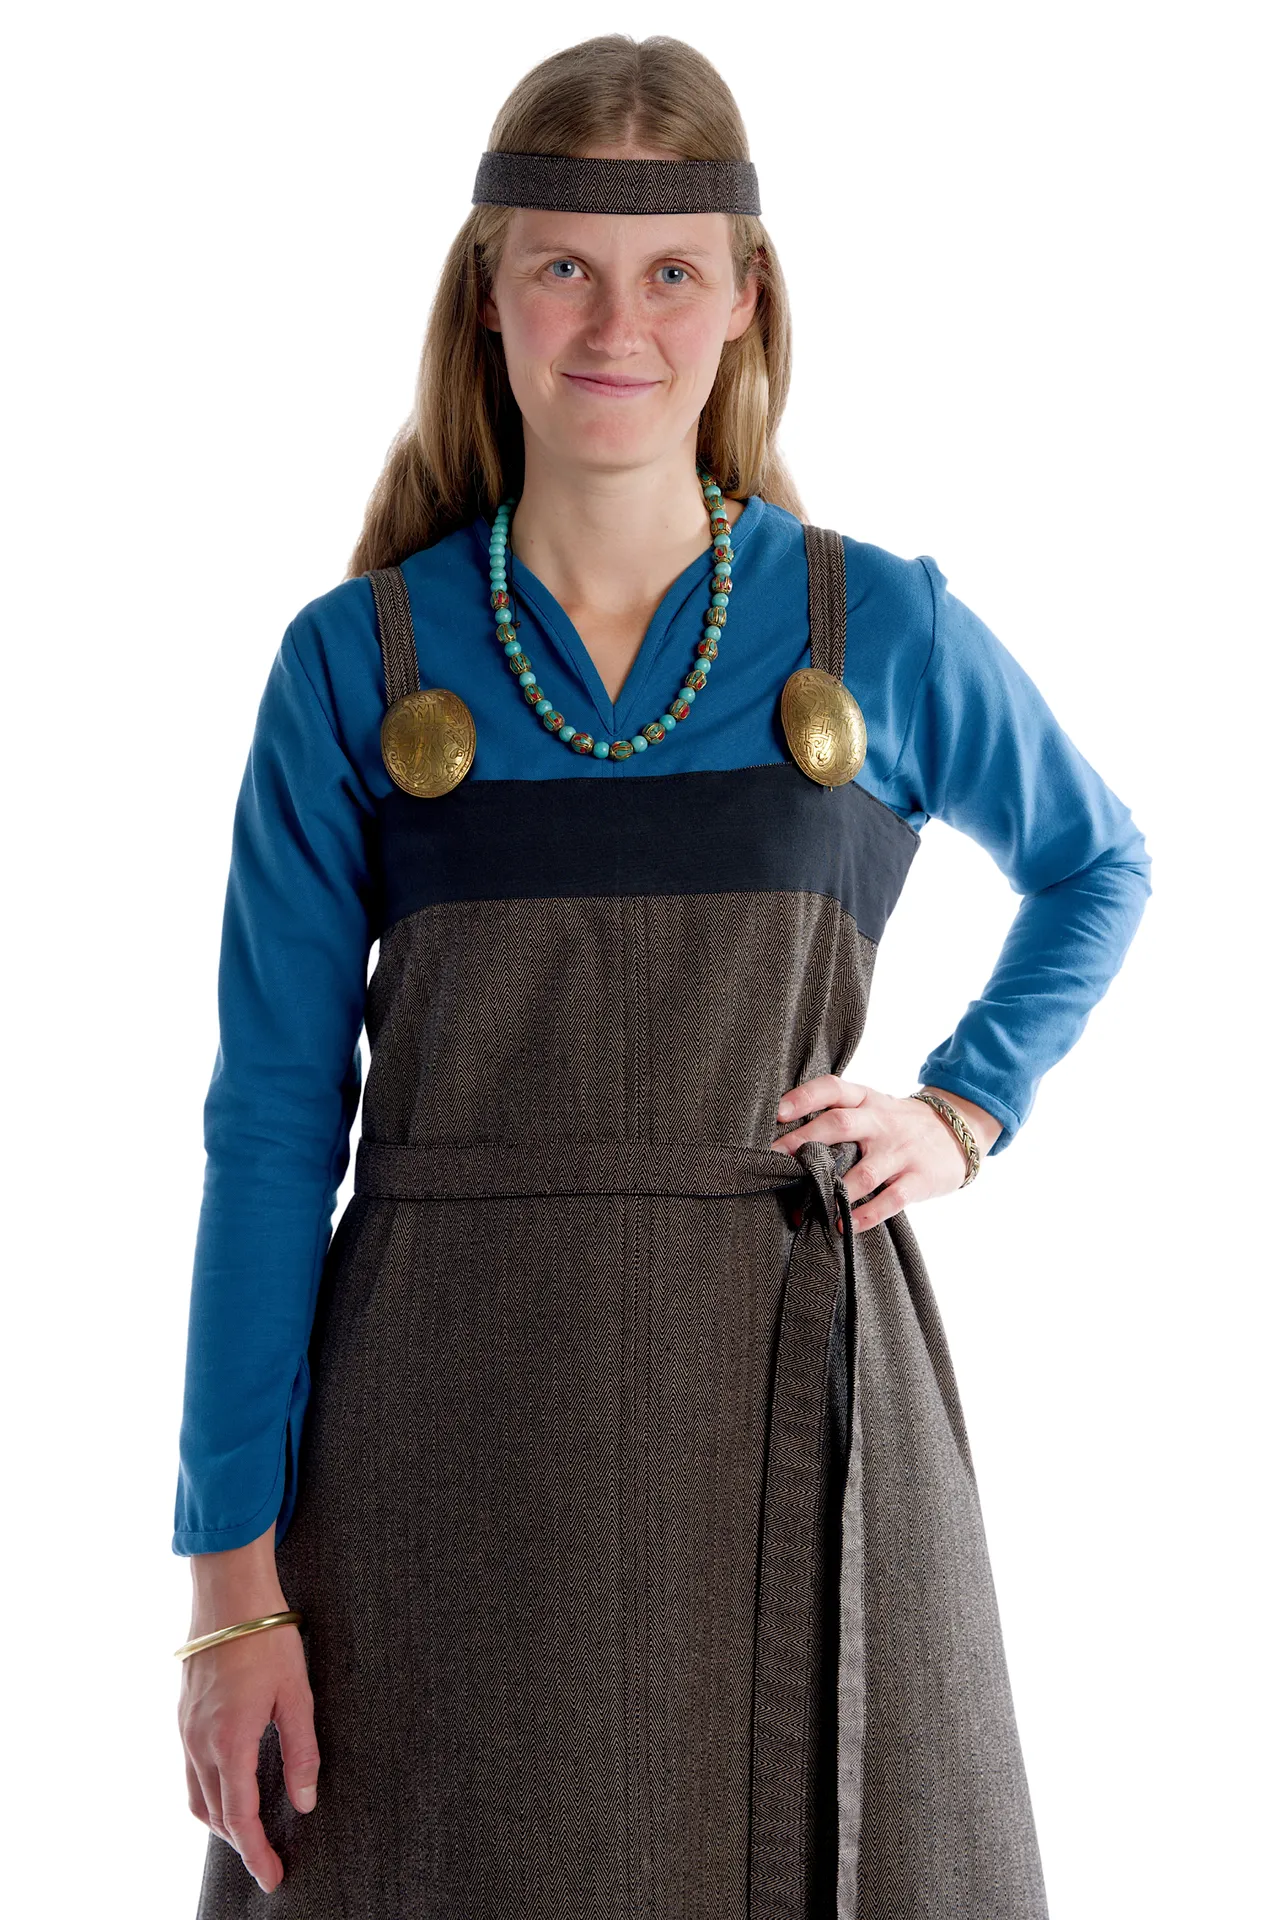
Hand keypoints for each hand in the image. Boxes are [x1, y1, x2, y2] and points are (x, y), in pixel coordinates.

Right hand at [178, 1536, 318, 1894]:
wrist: (228, 1592)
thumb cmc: (268, 1638)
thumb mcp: (297, 1694)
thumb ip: (302, 1753)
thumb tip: (305, 1803)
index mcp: (229, 1741)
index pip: (239, 1817)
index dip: (256, 1853)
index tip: (273, 1878)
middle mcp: (199, 1741)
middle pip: (214, 1814)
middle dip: (240, 1843)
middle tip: (267, 1860)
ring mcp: (185, 1728)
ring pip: (196, 1796)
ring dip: (221, 1822)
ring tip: (249, 1833)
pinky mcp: (182, 1715)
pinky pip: (190, 1770)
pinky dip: (208, 1793)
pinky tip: (230, 1788)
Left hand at [772, 1077, 1001, 1230]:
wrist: (959, 1129)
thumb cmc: (899, 1123)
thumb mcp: (874, 1107)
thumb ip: (840, 1115)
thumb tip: (786, 1139)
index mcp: (867, 1100)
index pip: (833, 1089)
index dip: (804, 1097)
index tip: (777, 1112)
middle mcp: (881, 1122)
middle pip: (840, 1124)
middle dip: (805, 1140)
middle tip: (775, 1158)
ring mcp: (901, 1151)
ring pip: (863, 1172)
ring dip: (833, 1190)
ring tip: (806, 1206)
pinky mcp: (919, 1179)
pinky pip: (891, 1200)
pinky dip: (866, 1215)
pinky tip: (845, 1226)